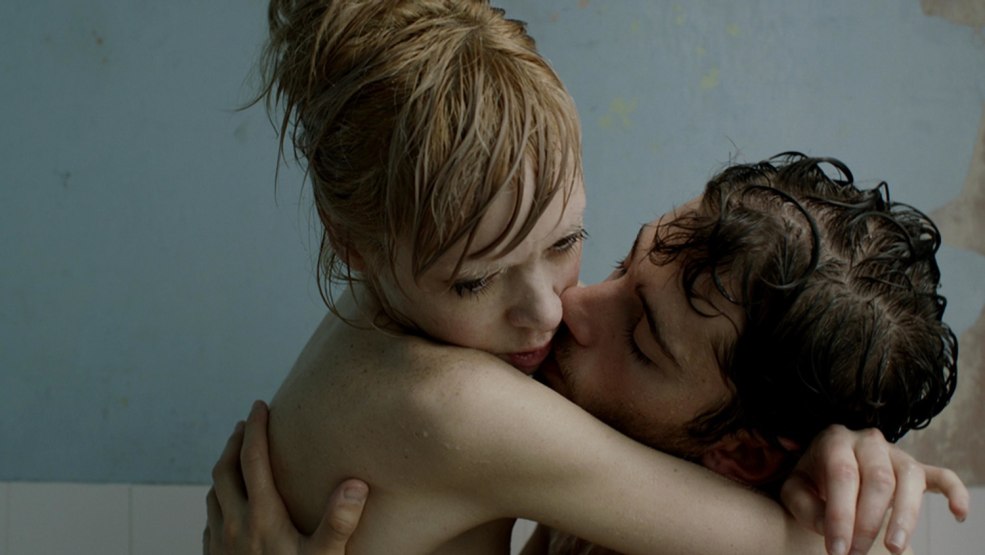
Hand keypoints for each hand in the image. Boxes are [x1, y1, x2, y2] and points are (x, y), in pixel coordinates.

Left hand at [204, 400, 369, 554]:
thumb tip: (355, 483)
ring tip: (237, 457)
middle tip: (246, 423)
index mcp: (260, 517)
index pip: (253, 459)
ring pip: (212, 492)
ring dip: (223, 468)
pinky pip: (210, 518)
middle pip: (224, 469)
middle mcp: (233, 525)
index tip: (260, 406)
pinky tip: (230, 504)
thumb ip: (339, 523)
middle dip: (235, 441)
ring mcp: (219, 544)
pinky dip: (218, 498)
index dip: (256, 428)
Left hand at [780, 425, 968, 554]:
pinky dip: (954, 493)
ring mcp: (896, 453)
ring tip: (895, 549)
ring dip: (906, 517)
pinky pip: (942, 476)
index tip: (837, 549)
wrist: (829, 461)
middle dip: (869, 522)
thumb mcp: (795, 488)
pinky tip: (958, 514)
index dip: (841, 515)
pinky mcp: (917, 468)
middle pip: (878, 479)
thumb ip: (805, 505)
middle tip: (856, 554)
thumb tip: (831, 529)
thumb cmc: (813, 478)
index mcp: (835, 441)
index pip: (843, 475)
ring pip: (910, 479)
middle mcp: (869, 442)